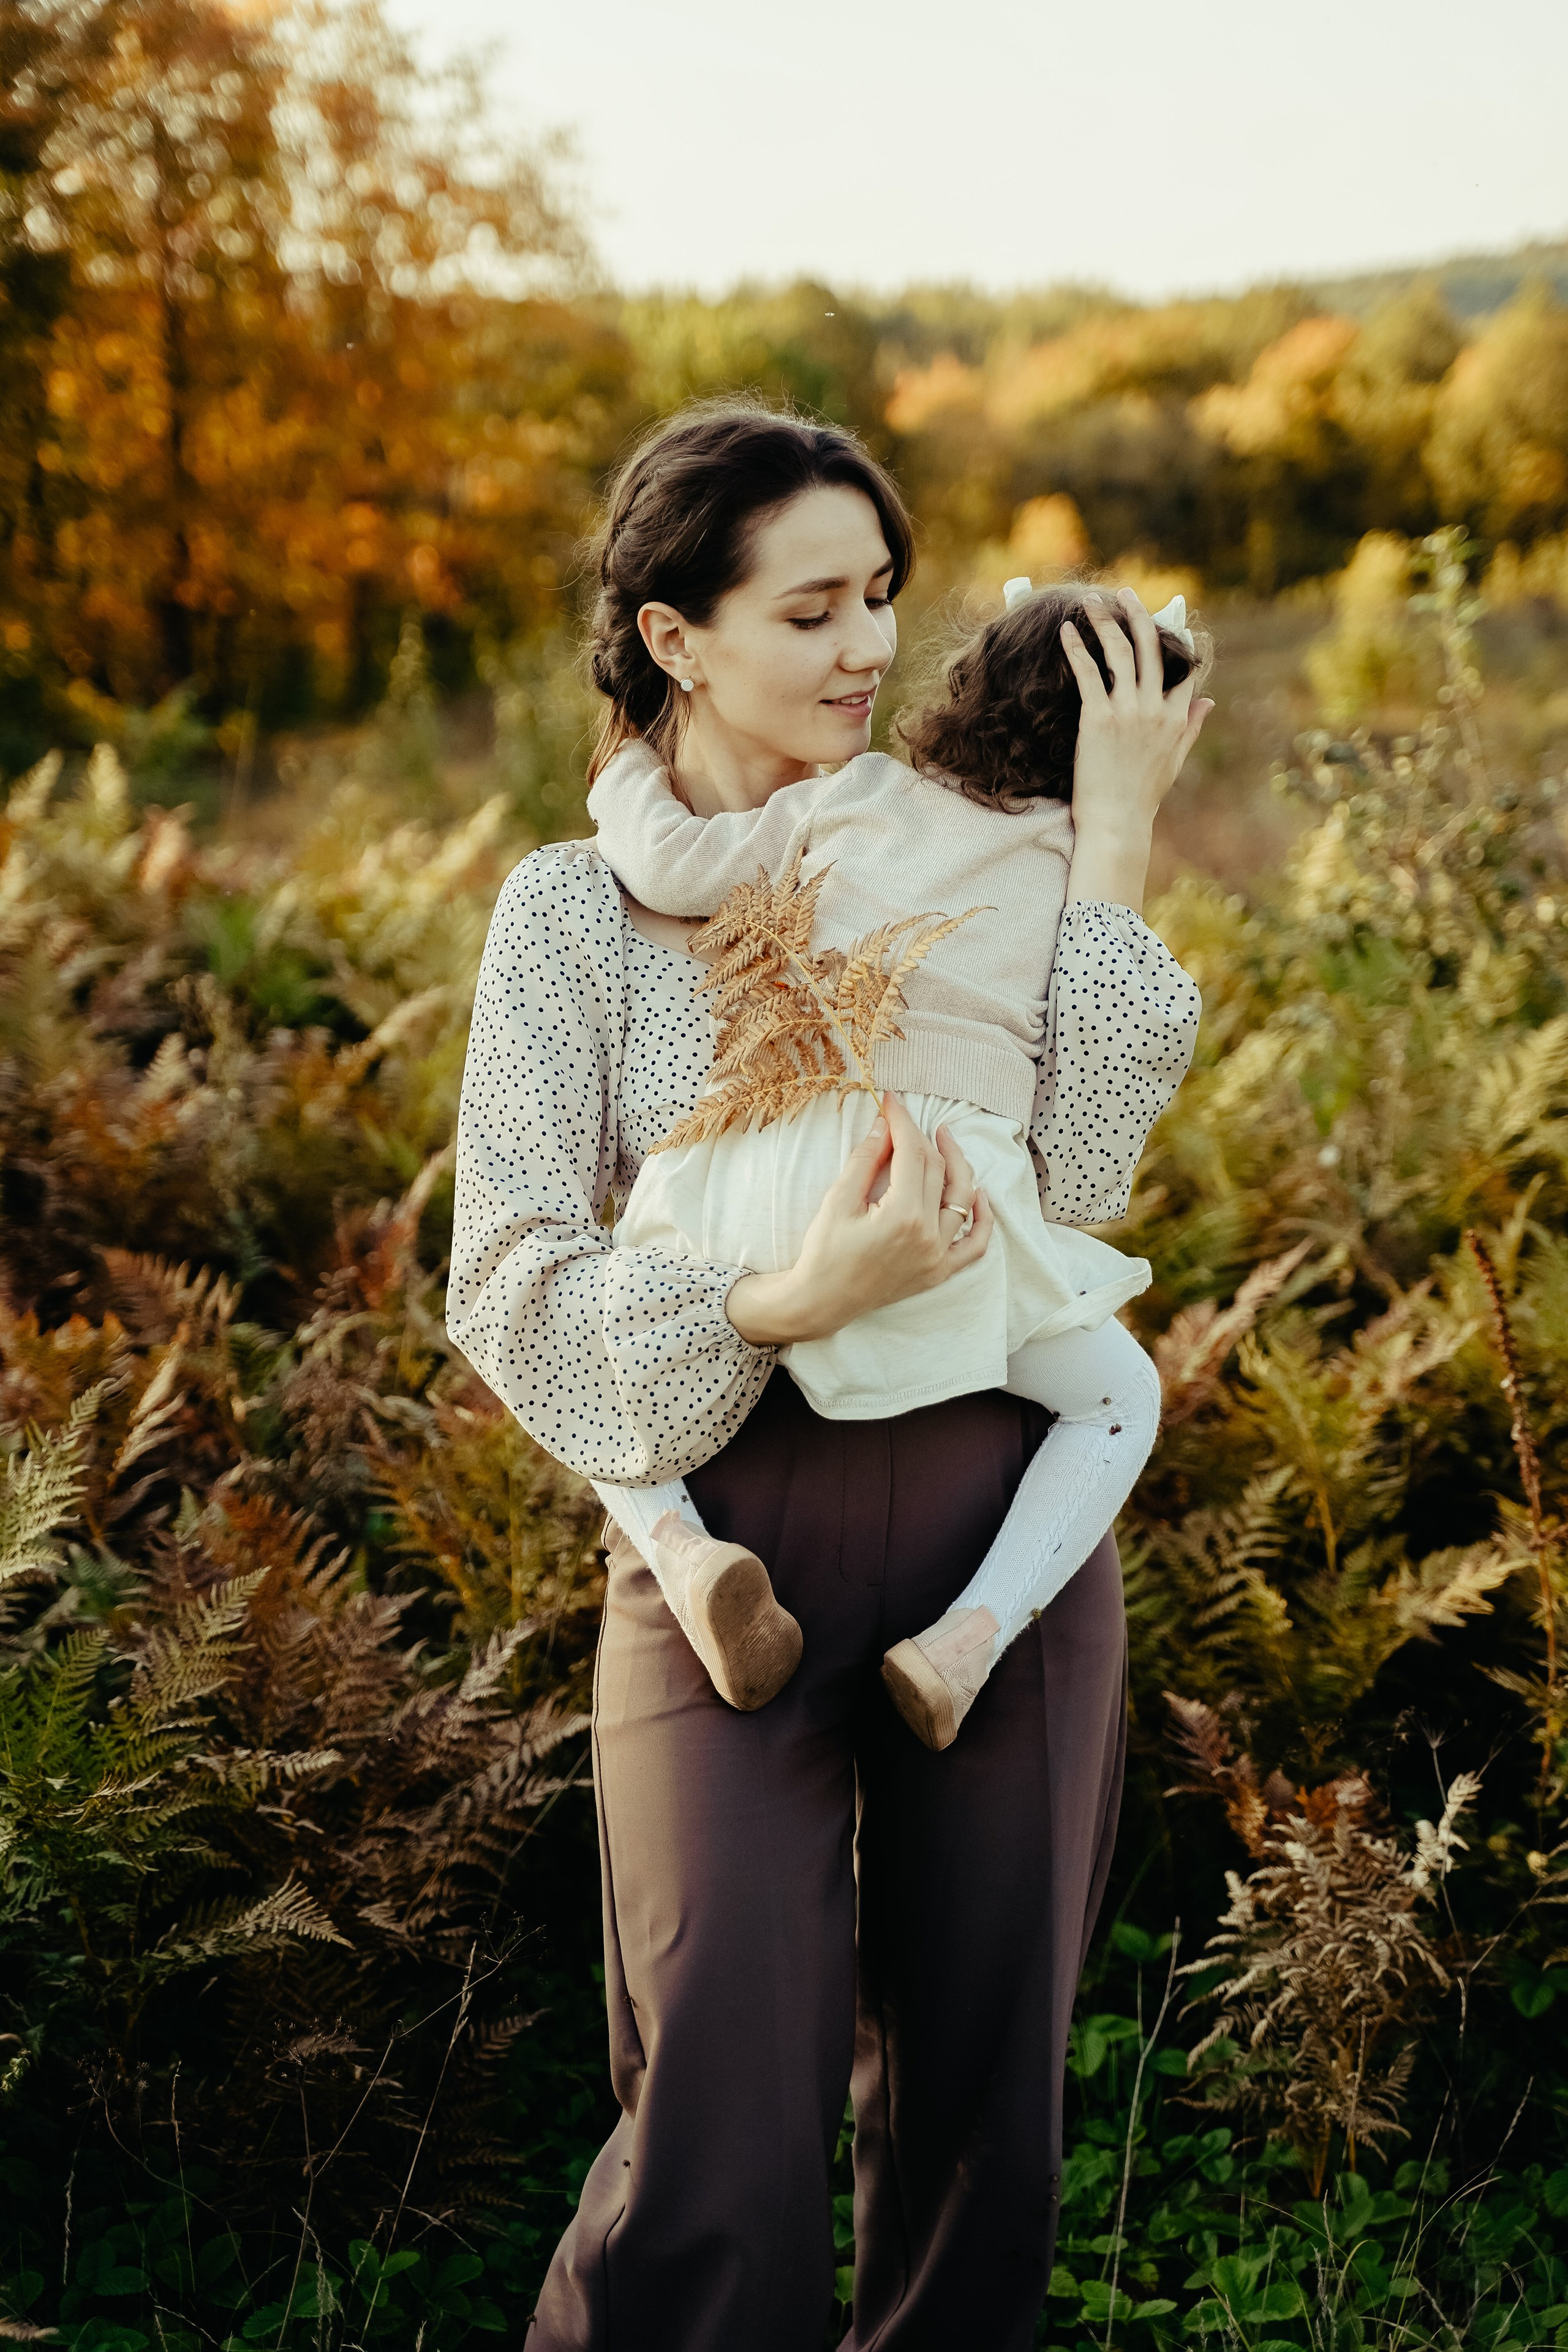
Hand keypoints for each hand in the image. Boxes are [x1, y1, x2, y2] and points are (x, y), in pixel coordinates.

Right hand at [725, 1093, 992, 1346]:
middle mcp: (928, 1235)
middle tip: (904, 1120)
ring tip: (943, 1140)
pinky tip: (978, 1194)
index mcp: (902, 1215)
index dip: (903, 1121)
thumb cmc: (824, 1252)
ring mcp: (938, 1255)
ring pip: (962, 1198)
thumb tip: (885, 1124)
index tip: (891, 1101)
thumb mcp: (837, 1200)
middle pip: (937, 1170)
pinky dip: (982, 1218)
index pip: (912, 1154)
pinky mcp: (940, 1271)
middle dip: (922, 1138)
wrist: (822, 1301)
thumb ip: (864, 1160)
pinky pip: (975, 1244)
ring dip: (956, 1165)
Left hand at [1061, 588, 1213, 914]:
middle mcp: (1155, 710)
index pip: (1183, 668)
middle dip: (1139, 616)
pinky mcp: (1098, 719)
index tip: (1167, 619)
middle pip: (1151, 649)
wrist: (1116, 822)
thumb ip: (1191, 726)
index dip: (1176, 641)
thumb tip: (1208, 700)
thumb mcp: (1173, 761)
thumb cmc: (1141, 796)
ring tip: (1090, 602)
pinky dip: (1077, 649)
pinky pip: (1089, 673)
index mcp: (1176, 719)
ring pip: (1121, 653)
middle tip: (1125, 593)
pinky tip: (1065, 631)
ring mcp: (1128, 713)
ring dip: (1105, 622)